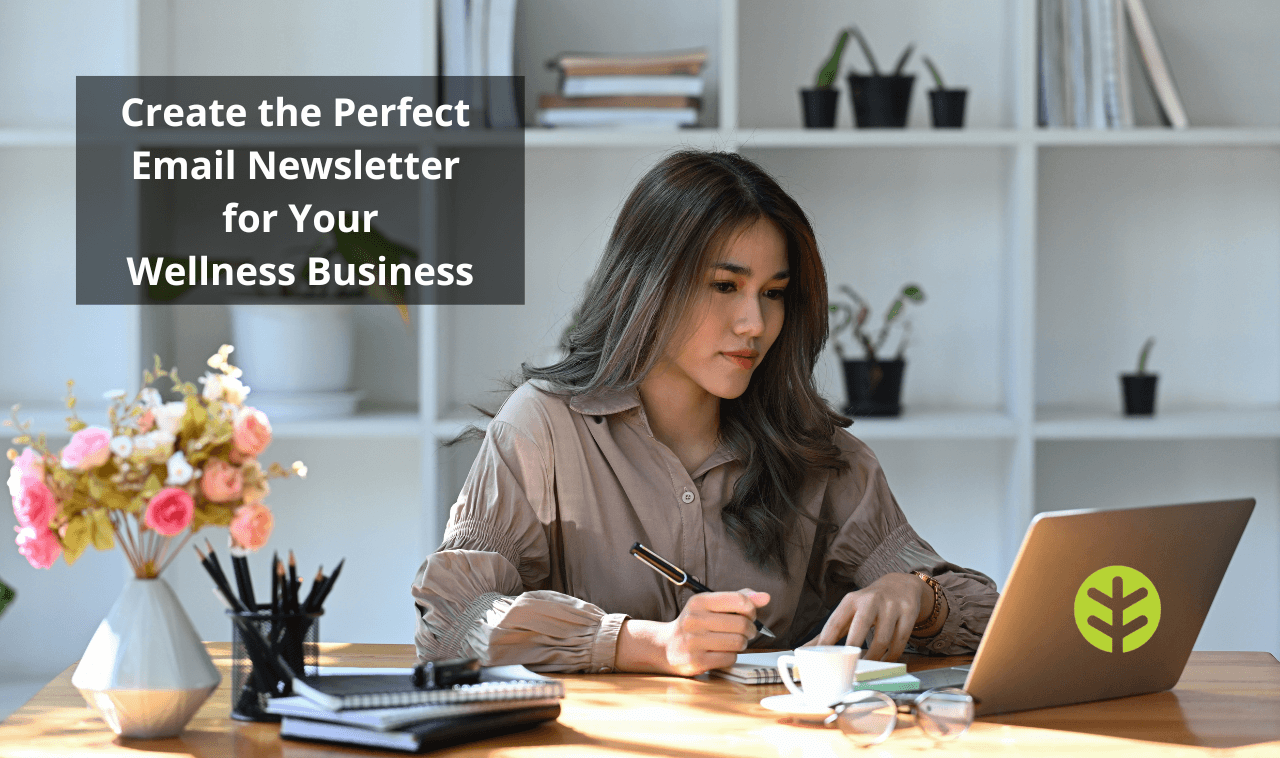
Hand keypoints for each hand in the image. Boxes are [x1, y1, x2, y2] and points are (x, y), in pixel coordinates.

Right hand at [616, 589, 769, 676]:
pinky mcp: (697, 661)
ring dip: (742, 643)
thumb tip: (765, 597)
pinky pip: (730, 658)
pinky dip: (731, 656)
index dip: (751, 609)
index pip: (738, 600)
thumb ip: (738, 599)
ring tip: (734, 641)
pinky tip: (722, 652)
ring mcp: (694, 641)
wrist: (666, 646)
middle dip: (750, 629)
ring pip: (738, 642)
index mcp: (699, 601)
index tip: (750, 614)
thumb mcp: (710, 605)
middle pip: (741, 624)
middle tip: (745, 631)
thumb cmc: (695, 624)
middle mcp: (694, 619)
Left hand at [804, 573, 930, 661]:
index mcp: (850, 601)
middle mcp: (870, 601)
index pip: (834, 623)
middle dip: (853, 651)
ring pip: (882, 640)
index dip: (826, 643)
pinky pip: (900, 642)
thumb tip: (805, 651)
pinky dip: (892, 657)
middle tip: (847, 670)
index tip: (820, 661)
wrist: (900, 585)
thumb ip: (829, 631)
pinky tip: (886, 663)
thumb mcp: (848, 611)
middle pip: (860, 629)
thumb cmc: (868, 604)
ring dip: (874, 659)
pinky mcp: (908, 613)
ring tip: (868, 670)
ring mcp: (891, 606)